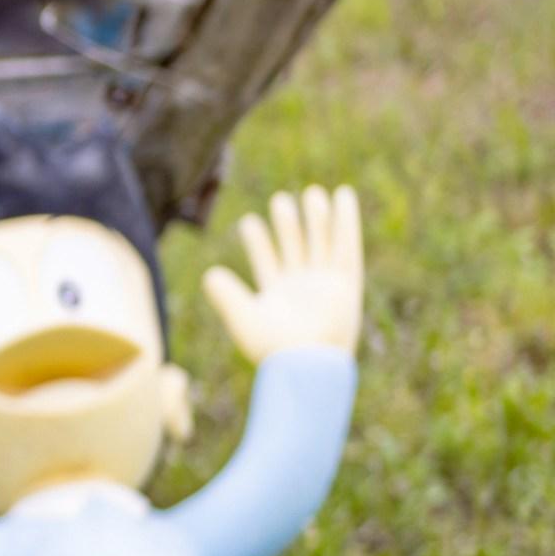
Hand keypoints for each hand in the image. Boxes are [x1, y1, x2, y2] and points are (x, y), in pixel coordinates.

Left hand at [201, 185, 364, 362]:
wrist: (306, 364)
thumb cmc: (273, 348)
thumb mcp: (243, 317)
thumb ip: (226, 295)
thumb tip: (209, 274)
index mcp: (277, 296)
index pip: (267, 261)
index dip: (259, 241)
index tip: (249, 221)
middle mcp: (303, 288)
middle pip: (295, 247)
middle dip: (289, 225)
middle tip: (281, 199)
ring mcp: (326, 284)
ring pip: (320, 243)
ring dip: (316, 219)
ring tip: (310, 192)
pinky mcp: (347, 282)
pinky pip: (347, 245)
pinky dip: (345, 221)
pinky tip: (344, 197)